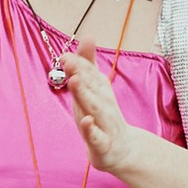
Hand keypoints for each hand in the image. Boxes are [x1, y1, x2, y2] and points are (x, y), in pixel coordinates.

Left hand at [61, 47, 139, 176]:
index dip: (79, 64)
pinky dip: (91, 129)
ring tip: (74, 81)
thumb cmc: (103, 117)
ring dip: (84, 95)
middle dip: (80, 73)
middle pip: (92, 87)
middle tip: (68, 60)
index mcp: (100, 92)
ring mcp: (104, 125)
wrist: (123, 150)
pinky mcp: (102, 144)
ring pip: (94, 108)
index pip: (90, 74)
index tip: (65, 54)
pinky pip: (96, 136)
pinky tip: (85, 120)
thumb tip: (88, 36)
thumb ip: (89, 64)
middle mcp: (104, 105)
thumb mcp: (95, 90)